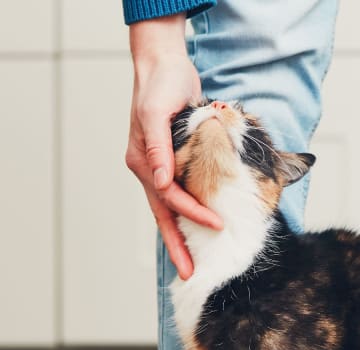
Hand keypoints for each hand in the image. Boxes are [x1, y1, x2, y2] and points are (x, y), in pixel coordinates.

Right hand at [126, 15, 221, 279]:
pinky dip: (186, 213)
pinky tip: (195, 228)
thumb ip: (158, 147)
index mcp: (143, 161)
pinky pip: (178, 194)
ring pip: (170, 209)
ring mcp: (158, 166)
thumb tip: (160, 181)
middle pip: (164, 215)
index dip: (193, 213)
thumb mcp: (157, 111)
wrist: (163, 64)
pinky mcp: (171, 160)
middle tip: (188, 275)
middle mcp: (148, 168)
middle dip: (176, 246)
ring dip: (180, 235)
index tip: (217, 224)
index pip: (170, 198)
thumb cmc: (161, 84)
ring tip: (190, 262)